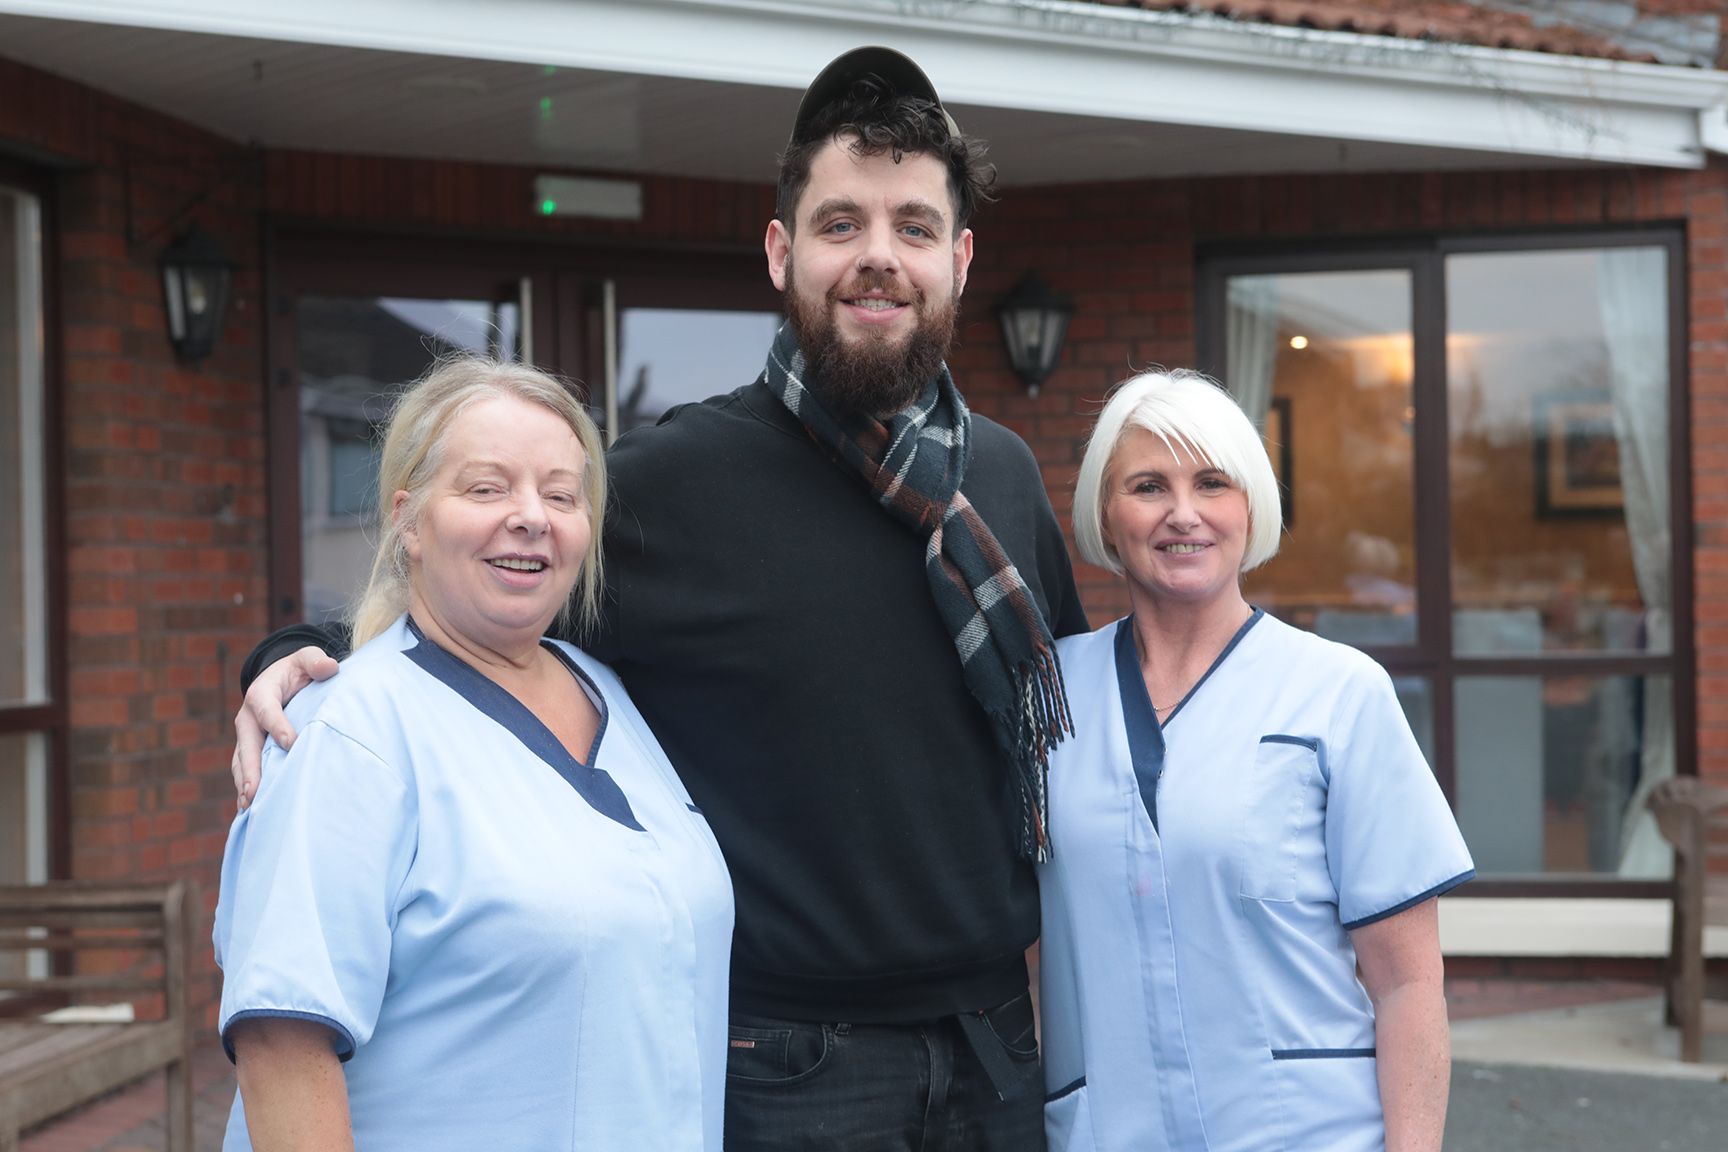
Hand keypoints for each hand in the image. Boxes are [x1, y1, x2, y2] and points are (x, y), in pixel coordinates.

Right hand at [232, 646, 340, 809]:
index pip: (267, 710)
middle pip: (247, 744)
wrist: (283, 678)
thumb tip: (329, 667)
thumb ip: (316, 661)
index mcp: (261, 693)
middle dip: (250, 768)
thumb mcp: (307, 658)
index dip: (277, 726)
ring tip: (249, 806)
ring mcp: (247, 736)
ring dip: (244, 783)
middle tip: (255, 790)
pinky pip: (245, 770)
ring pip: (241, 762)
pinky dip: (246, 788)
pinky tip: (249, 810)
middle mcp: (248, 717)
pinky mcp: (251, 749)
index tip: (291, 743)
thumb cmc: (300, 669)